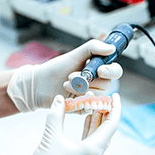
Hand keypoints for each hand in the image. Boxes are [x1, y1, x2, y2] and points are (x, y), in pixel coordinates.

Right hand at [3, 93, 120, 154]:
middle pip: (107, 129)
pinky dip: (90, 129)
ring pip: (99, 136)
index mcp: (93, 149)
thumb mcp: (50, 138)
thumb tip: (59, 98)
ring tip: (95, 104)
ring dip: (98, 120)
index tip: (115, 95)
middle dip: (106, 112)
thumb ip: (56, 115)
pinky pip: (92, 142)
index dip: (115, 108)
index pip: (112, 124)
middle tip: (102, 97)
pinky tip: (87, 120)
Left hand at [7, 40, 122, 111]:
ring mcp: (90, 96)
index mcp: (97, 69)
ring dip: (81, 90)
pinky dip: (81, 101)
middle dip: (90, 80)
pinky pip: (90, 107)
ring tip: (66, 84)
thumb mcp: (75, 54)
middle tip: (72, 76)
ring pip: (98, 96)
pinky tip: (70, 97)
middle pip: (107, 84)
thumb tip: (111, 48)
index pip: (114, 71)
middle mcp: (96, 83)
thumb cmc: (56, 69)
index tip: (100, 70)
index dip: (111, 71)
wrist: (39, 84)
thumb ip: (93, 48)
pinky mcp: (83, 107)